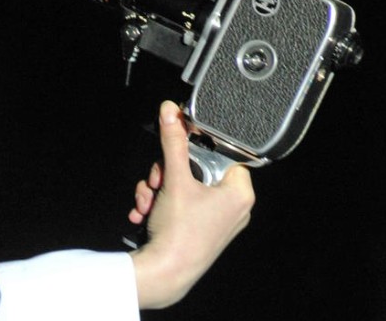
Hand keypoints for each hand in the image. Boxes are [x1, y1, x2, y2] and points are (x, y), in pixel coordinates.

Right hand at [127, 100, 254, 308]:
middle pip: (197, 170)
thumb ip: (173, 142)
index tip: (178, 151)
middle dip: (166, 173)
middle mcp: (233, 208)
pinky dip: (160, 205)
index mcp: (239, 194)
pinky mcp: (199, 231)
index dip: (196, 150)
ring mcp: (216, 222)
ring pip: (183, 187)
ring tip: (147, 201)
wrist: (164, 273)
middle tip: (157, 181)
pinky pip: (179, 205)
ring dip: (157, 190)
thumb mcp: (174, 178)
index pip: (222, 154)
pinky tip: (146, 212)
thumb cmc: (180, 233)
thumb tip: (170, 111)